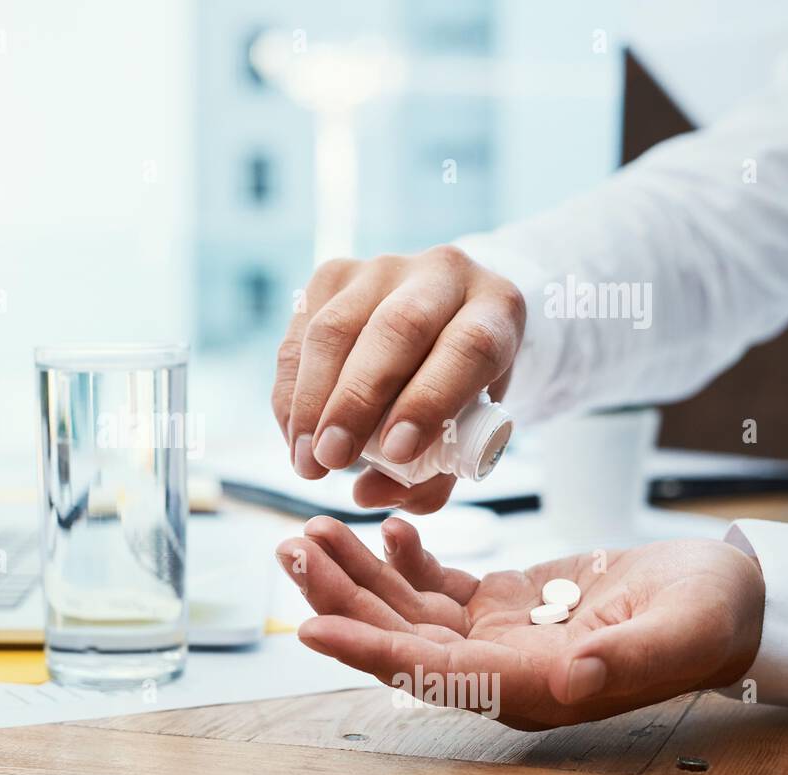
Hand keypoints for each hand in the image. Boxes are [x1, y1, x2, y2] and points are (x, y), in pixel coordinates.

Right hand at [271, 247, 524, 513]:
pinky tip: (294, 434)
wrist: (446, 321)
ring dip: (311, 402)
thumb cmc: (462, 387)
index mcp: (496, 308)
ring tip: (306, 459)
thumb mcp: (469, 430)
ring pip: (335, 328)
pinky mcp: (333, 275)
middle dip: (357, 402)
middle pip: (396, 330)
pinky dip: (290, 391)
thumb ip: (431, 474)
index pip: (468, 347)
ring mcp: (382, 268)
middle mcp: (443, 273)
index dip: (430, 400)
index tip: (396, 453)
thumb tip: (365, 495)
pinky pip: (299, 333)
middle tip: (332, 460)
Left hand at [275, 516, 764, 729]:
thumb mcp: (683, 630)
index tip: (309, 626)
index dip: (370, 651)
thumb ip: (626, 660)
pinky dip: (407, 556)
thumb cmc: (711, 615)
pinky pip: (438, 584)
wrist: (725, 594)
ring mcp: (495, 636)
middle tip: (291, 549)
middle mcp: (498, 668)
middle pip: (400, 637)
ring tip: (312, 529)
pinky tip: (387, 525)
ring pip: (407, 608)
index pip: (433, 674)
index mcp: (531, 685)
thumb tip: (568, 680)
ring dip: (358, 572)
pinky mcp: (501, 604)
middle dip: (341, 596)